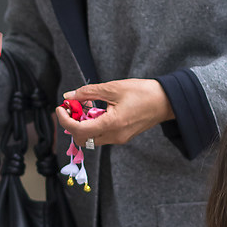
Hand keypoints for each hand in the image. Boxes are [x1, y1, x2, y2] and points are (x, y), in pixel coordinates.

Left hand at [56, 79, 171, 147]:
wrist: (166, 101)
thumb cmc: (143, 92)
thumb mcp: (113, 88)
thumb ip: (88, 92)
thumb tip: (69, 96)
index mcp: (112, 124)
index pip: (79, 130)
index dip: (65, 120)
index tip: (61, 108)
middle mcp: (115, 136)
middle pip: (83, 139)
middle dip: (73, 124)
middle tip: (73, 107)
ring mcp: (120, 138)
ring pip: (92, 138)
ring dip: (84, 125)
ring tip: (86, 106)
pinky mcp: (123, 137)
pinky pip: (102, 136)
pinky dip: (94, 125)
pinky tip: (97, 110)